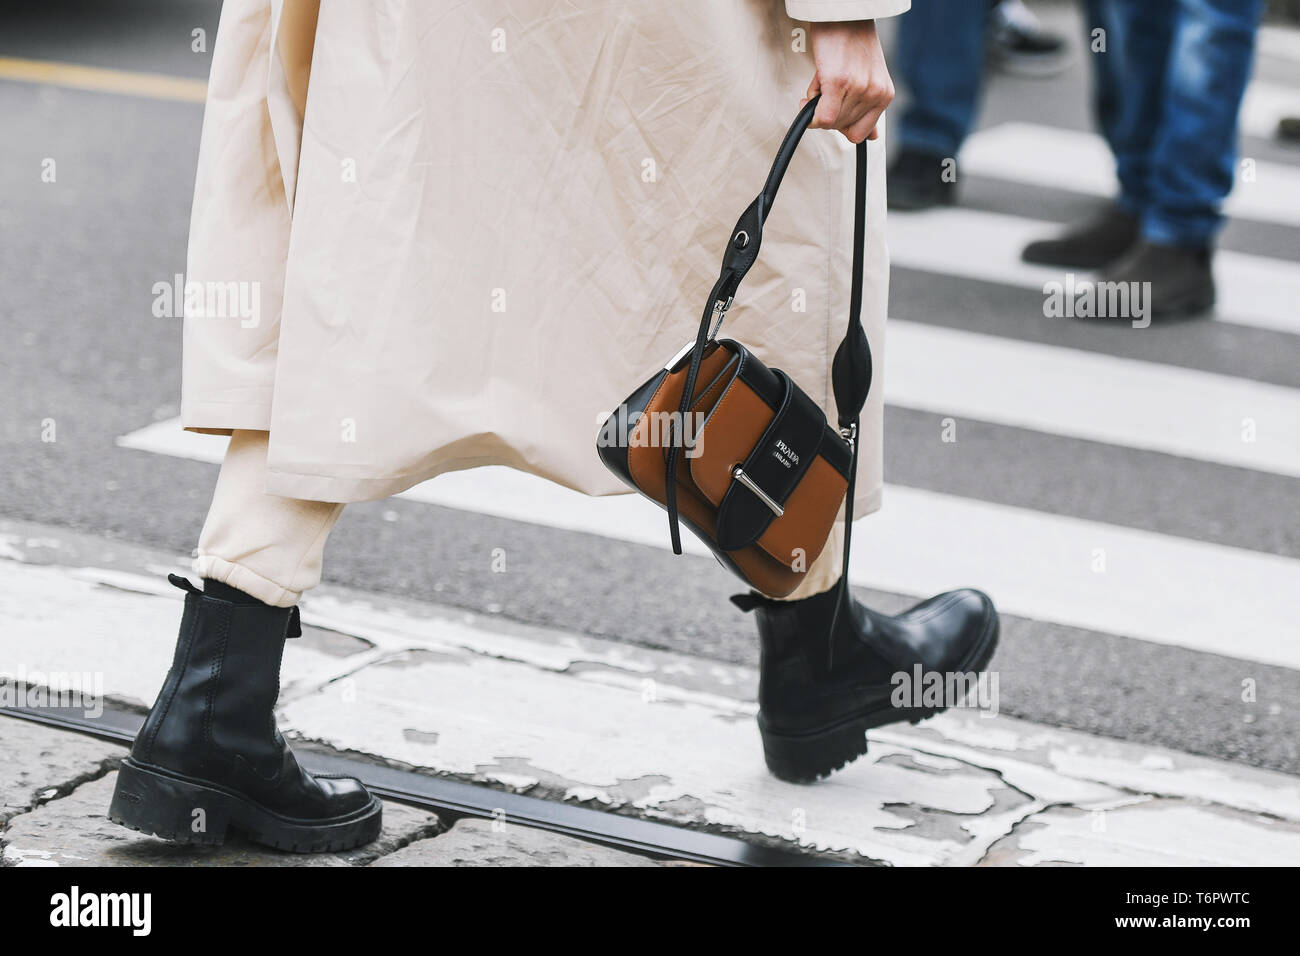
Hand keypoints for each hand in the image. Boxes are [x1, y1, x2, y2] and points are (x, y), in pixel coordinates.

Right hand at [803, 20, 894, 142]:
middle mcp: (874, 93)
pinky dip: (811, 109)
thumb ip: (870, 108)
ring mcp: (858, 88)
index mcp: (884, 95)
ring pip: (829, 122)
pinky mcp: (838, 82)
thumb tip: (873, 137)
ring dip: (819, 103)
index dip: (843, 126)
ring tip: (826, 78)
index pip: (861, 134)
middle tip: (829, 87)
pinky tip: (816, 87)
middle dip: (829, 112)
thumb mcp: (870, 77)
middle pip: (841, 129)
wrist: (844, 14)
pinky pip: (821, 117)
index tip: (836, 109)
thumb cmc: (853, 41)